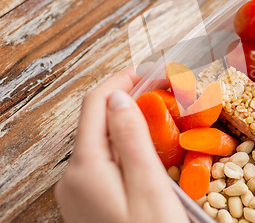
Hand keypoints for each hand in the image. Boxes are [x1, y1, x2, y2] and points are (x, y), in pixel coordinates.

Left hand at [55, 68, 188, 222]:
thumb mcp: (148, 187)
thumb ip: (131, 140)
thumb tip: (118, 97)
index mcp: (85, 168)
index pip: (97, 103)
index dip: (124, 80)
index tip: (152, 70)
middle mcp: (75, 176)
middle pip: (98, 120)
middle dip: (131, 97)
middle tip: (166, 89)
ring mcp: (80, 189)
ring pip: (104, 140)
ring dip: (131, 120)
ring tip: (164, 111)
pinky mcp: (90, 199)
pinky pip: (107, 159)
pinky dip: (128, 143)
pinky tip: (150, 143)